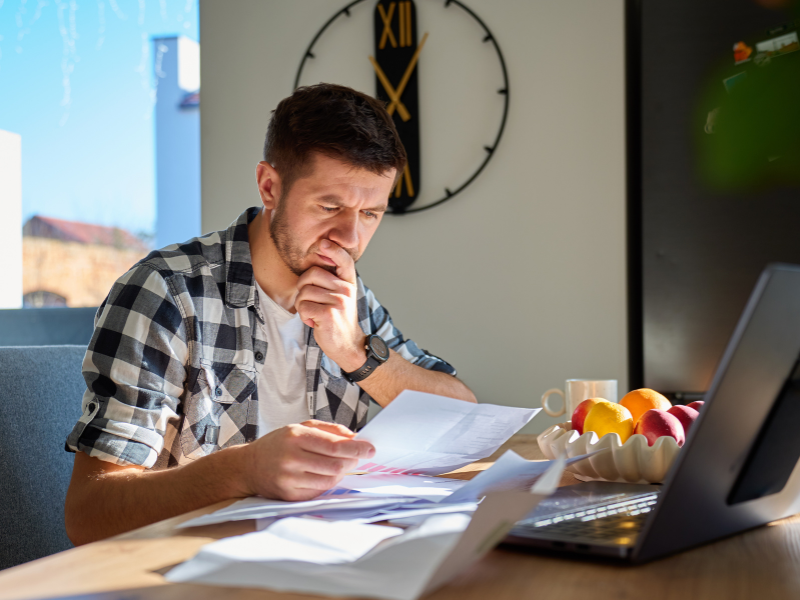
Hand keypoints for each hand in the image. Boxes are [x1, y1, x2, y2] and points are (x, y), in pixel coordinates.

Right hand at [243, 420, 374, 500]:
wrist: (248, 466)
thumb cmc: (278, 444)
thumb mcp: (299, 427)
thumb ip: (329, 430)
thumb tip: (354, 437)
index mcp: (295, 436)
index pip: (334, 445)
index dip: (356, 448)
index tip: (370, 449)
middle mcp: (291, 458)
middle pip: (335, 464)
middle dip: (352, 461)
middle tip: (357, 457)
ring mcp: (289, 479)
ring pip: (330, 479)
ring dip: (342, 472)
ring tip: (340, 464)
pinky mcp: (289, 495)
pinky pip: (320, 491)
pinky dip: (328, 483)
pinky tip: (324, 474)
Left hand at [295, 239, 366, 371]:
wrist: (347, 344)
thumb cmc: (338, 318)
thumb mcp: (340, 296)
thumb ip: (331, 280)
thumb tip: (316, 260)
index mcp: (348, 283)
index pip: (344, 260)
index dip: (334, 250)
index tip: (324, 243)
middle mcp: (346, 289)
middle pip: (310, 275)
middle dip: (302, 289)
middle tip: (311, 302)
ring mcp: (338, 301)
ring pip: (304, 292)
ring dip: (302, 306)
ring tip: (315, 314)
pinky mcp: (328, 314)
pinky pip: (303, 307)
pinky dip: (304, 316)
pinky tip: (314, 322)